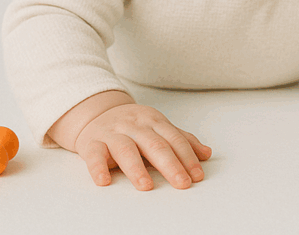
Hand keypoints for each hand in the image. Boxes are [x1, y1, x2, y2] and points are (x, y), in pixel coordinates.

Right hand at [74, 103, 211, 189]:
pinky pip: (94, 155)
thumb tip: (206, 154)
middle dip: (170, 164)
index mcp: (153, 120)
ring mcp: (112, 133)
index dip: (187, 157)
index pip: (173, 139)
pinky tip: (104, 181)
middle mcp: (134, 125)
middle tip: (182, 182)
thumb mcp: (158, 127)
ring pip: (125, 149)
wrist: (96, 112)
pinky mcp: (92, 143)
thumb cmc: (132, 125)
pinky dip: (98, 168)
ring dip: (136, 168)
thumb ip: (181, 140)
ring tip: (147, 185)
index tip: (197, 175)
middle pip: (154, 144)